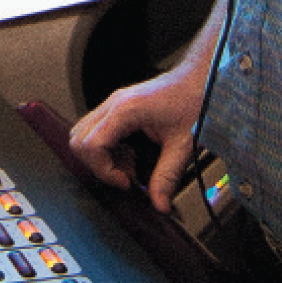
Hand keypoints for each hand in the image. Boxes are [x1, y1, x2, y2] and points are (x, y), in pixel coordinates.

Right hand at [68, 64, 208, 213]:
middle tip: (124, 176)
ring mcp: (114, 104)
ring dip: (101, 157)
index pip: (91, 145)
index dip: (104, 170)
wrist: (202, 78)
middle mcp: (114, 104)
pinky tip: (132, 155)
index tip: (125, 182)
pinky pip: (98, 130)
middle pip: (79, 139)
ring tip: (129, 166)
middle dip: (97, 165)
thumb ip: (168, 176)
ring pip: (85, 134)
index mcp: (125, 110)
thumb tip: (158, 205)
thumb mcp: (183, 144)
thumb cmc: (194, 100)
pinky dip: (109, 149)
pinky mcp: (119, 107)